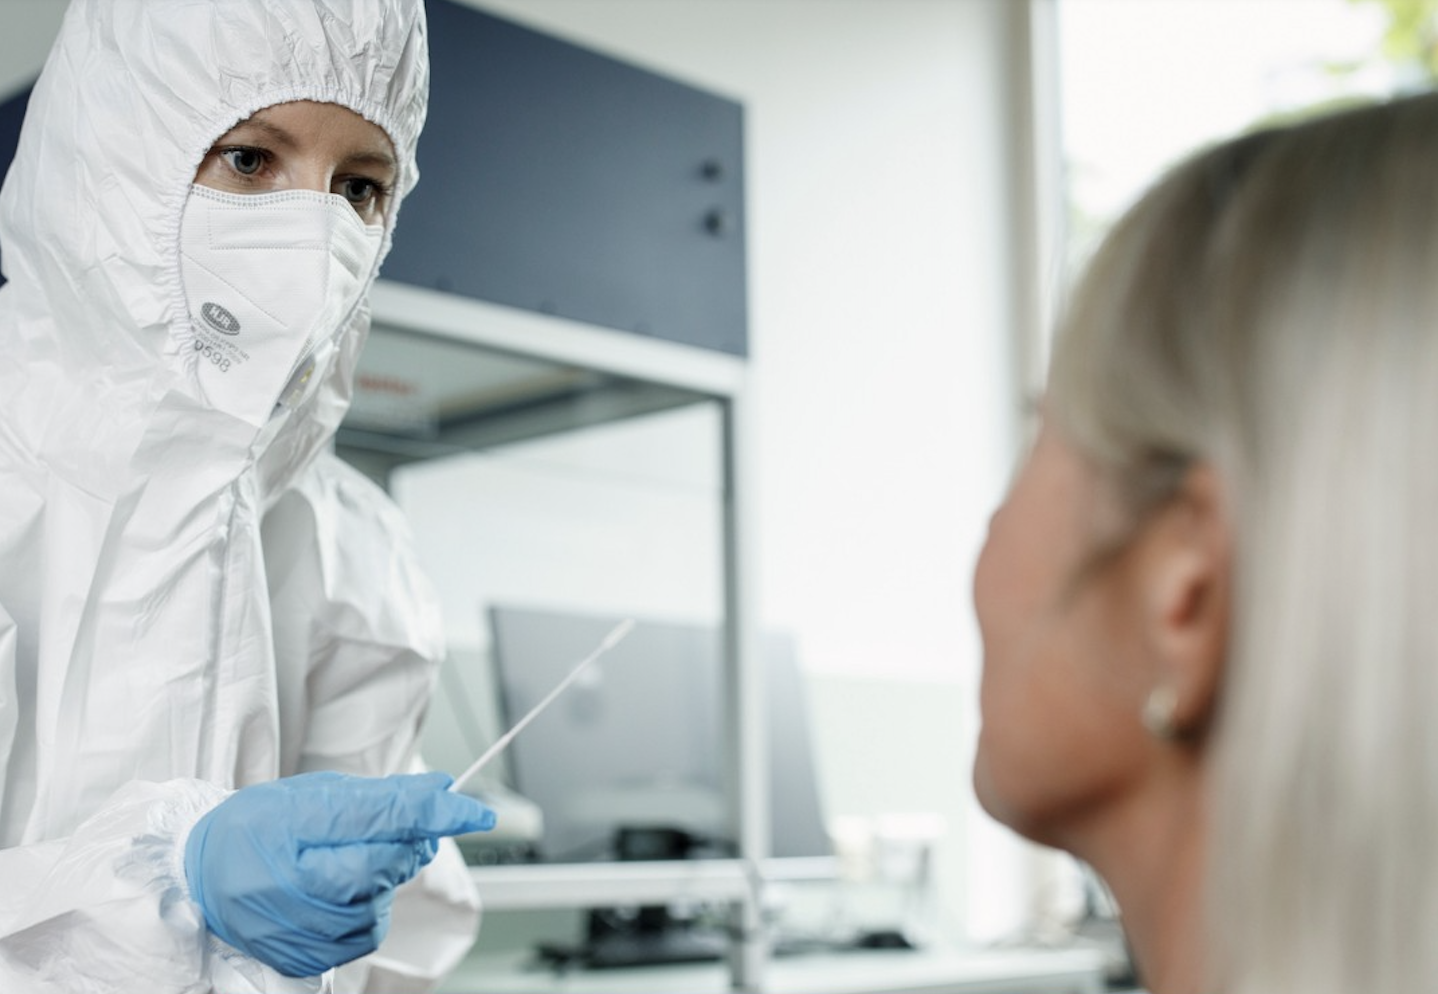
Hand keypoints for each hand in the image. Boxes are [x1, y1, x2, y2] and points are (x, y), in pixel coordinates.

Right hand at [184, 770, 493, 976]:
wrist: (198, 877)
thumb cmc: (257, 828)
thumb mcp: (311, 794)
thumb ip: (380, 796)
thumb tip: (442, 793)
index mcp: (287, 824)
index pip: (376, 816)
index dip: (430, 812)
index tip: (474, 810)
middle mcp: (286, 881)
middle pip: (381, 864)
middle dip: (407, 845)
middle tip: (407, 831)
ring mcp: (293, 926)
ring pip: (377, 902)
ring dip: (383, 879)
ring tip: (345, 862)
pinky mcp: (301, 956)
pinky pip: (363, 933)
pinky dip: (366, 909)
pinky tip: (337, 894)